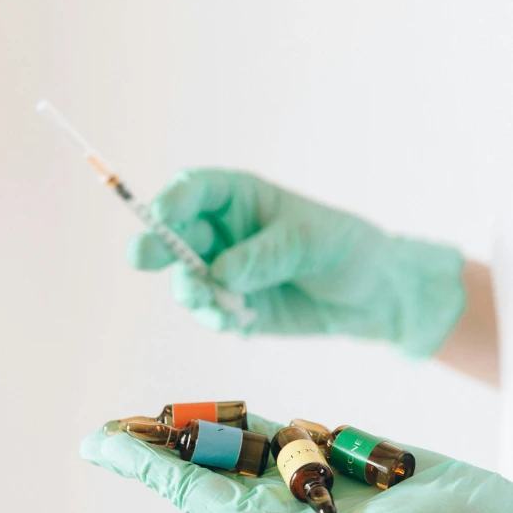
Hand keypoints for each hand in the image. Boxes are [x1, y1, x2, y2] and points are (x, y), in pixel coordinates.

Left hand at [81, 414, 512, 512]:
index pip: (200, 495)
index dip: (148, 469)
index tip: (101, 444)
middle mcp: (286, 503)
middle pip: (207, 468)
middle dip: (157, 447)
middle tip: (109, 426)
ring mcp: (308, 476)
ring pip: (239, 444)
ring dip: (194, 428)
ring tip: (151, 412)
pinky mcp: (335, 452)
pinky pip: (283, 430)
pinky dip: (249, 417)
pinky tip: (219, 409)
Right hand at [127, 169, 464, 356]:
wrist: (373, 297)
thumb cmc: (347, 250)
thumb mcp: (313, 242)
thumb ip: (267, 255)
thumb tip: (220, 274)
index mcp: (241, 199)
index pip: (194, 190)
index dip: (173, 199)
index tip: (162, 214)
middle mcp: (224, 234)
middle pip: (174, 236)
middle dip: (155, 246)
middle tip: (139, 258)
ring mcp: (225, 274)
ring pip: (186, 280)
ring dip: (191, 292)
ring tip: (214, 304)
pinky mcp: (234, 309)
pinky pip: (210, 314)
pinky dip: (216, 319)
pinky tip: (238, 321)